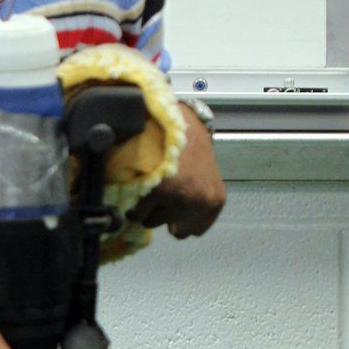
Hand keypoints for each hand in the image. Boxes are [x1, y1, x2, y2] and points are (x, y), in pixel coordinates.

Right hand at [129, 105, 225, 238]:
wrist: (170, 117)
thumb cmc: (185, 140)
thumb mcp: (202, 171)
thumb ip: (196, 197)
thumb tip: (177, 223)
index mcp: (215, 199)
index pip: (195, 230)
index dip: (181, 219)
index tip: (173, 205)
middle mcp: (200, 202)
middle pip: (173, 229)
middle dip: (164, 214)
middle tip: (160, 189)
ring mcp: (179, 199)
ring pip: (152, 221)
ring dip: (147, 206)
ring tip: (150, 181)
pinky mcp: (156, 193)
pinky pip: (136, 210)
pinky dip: (134, 199)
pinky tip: (140, 179)